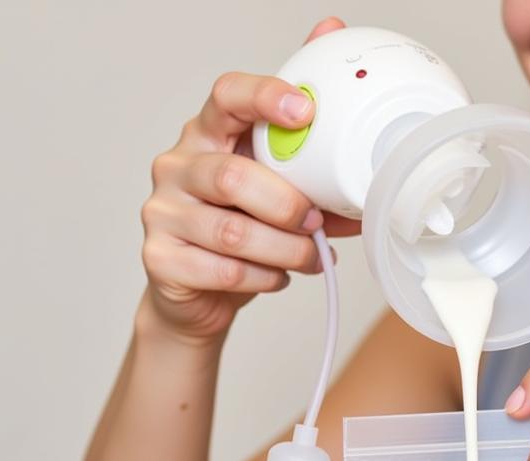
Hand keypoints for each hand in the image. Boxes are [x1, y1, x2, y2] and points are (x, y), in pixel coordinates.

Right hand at [139, 17, 358, 342]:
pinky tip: (277, 278)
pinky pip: (226, 270)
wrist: (199, 296)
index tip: (305, 112)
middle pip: (232, 176)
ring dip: (286, 250)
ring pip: (233, 232)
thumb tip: (368, 185)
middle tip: (315, 224)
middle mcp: (177, 166)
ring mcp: (163, 212)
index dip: (265, 97)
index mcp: (207, 136)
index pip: (227, 97)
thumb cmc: (241, 237)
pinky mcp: (161, 259)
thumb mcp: (276, 199)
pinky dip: (266, 278)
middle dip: (288, 206)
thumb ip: (312, 183)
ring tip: (309, 258)